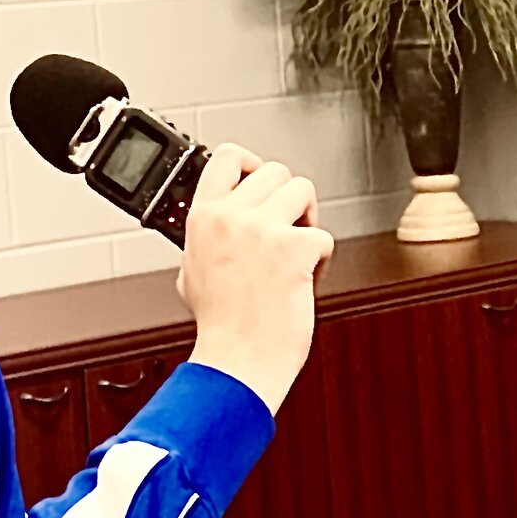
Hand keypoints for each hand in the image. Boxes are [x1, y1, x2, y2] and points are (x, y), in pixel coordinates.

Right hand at [177, 145, 334, 414]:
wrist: (237, 361)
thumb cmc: (220, 326)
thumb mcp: (192, 270)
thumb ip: (209, 236)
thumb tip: (224, 216)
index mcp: (203, 217)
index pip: (227, 156)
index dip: (251, 163)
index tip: (259, 179)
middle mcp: (231, 216)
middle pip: (277, 172)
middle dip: (287, 200)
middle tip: (285, 232)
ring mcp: (263, 230)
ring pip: (304, 191)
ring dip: (306, 221)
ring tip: (296, 253)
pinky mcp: (294, 249)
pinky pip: (324, 236)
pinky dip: (320, 261)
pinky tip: (301, 282)